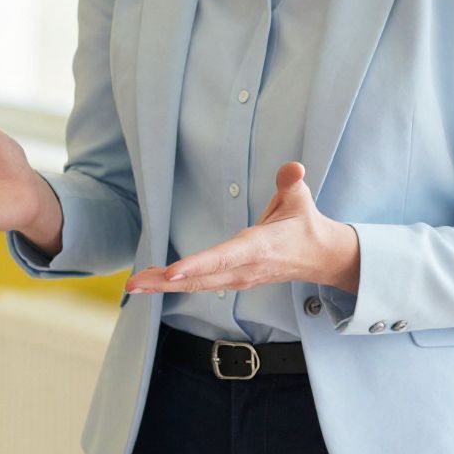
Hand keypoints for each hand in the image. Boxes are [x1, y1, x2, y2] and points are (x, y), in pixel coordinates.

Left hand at [125, 162, 360, 296]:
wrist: (320, 257)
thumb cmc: (304, 225)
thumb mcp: (301, 199)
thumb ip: (292, 182)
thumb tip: (293, 168)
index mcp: (258, 248)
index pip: (223, 258)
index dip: (197, 265)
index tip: (172, 271)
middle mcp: (244, 268)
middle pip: (200, 278)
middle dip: (165, 282)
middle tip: (134, 284)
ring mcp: (238, 279)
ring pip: (196, 285)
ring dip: (164, 285)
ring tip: (134, 284)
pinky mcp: (233, 282)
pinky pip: (200, 285)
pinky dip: (175, 285)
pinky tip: (153, 282)